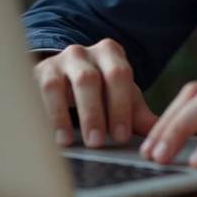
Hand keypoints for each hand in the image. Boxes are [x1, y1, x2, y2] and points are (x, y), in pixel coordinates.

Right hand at [32, 39, 158, 147]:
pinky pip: (33, 93)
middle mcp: (83, 53)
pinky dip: (40, 114)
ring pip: (57, 84)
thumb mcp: (120, 97)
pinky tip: (45, 134)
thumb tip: (163, 136)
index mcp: (111, 53)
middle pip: (89, 79)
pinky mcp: (34, 74)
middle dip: (93, 112)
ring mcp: (56, 62)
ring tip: (67, 141)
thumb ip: (138, 115)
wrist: (65, 75)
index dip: (120, 106)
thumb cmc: (100, 91)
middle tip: (97, 143)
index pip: (119, 75)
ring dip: (62, 114)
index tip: (120, 136)